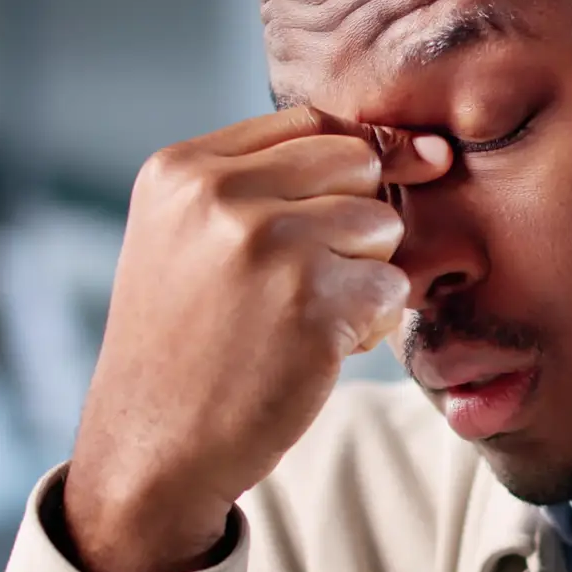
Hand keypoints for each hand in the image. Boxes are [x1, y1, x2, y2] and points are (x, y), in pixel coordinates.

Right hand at [62, 108, 452, 571]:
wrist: (152, 448)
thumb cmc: (187, 345)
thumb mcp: (188, 238)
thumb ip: (267, 184)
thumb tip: (419, 149)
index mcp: (183, 169)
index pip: (309, 123)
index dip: (360, 153)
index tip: (395, 177)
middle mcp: (220, 194)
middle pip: (357, 164)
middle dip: (357, 221)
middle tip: (312, 280)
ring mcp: (266, 245)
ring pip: (381, 227)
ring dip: (364, 278)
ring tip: (303, 320)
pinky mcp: (311, 301)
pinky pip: (389, 289)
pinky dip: (369, 326)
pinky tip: (314, 352)